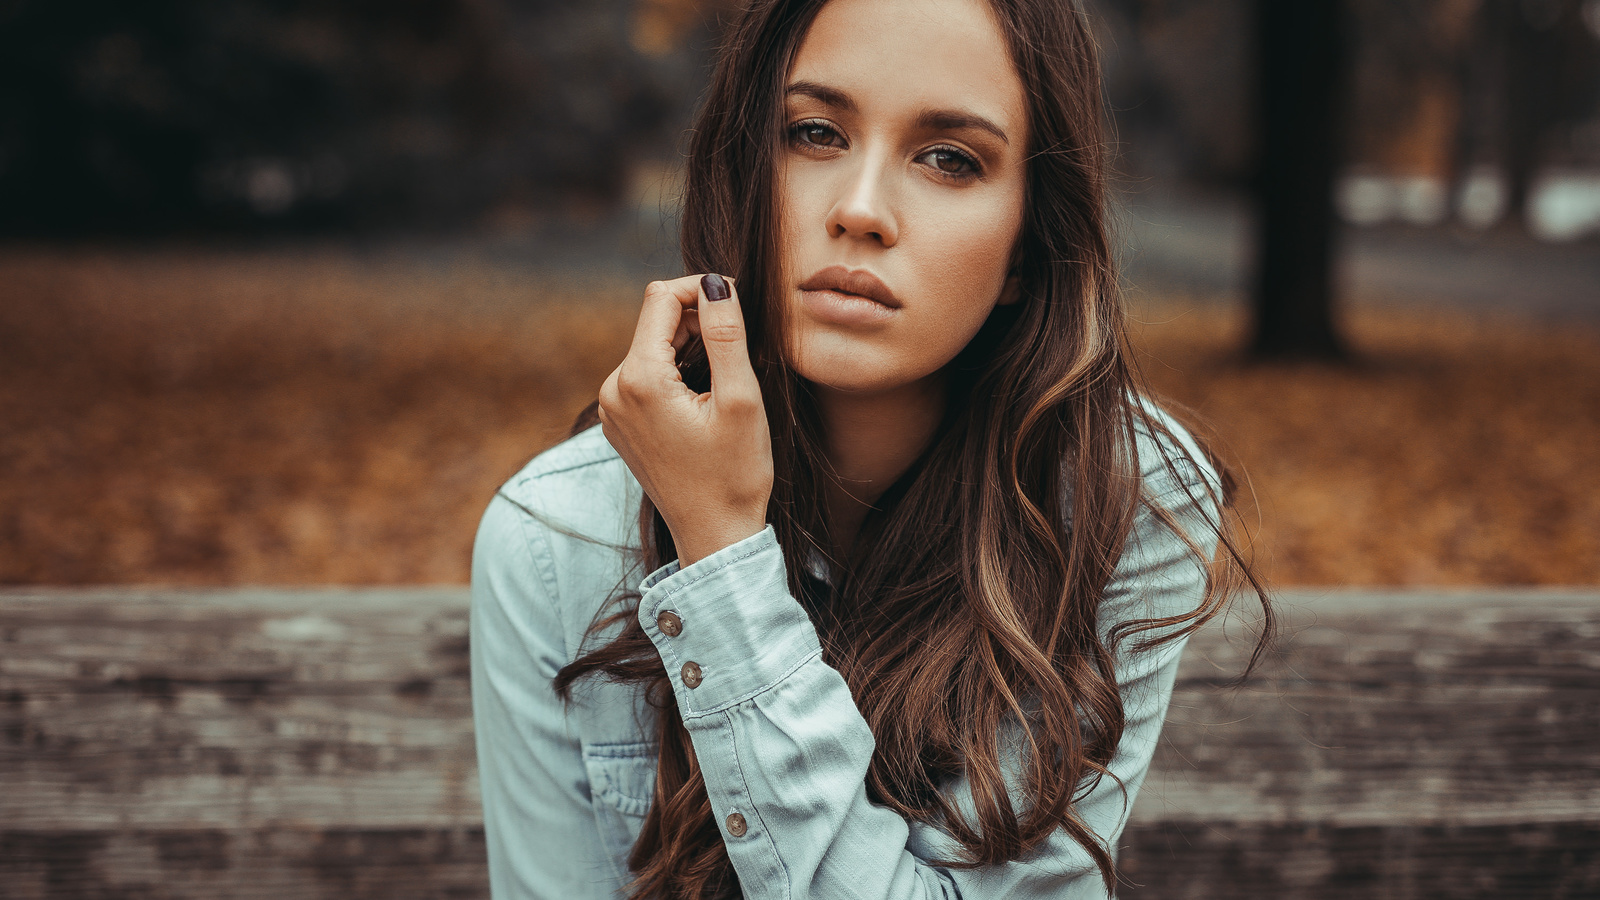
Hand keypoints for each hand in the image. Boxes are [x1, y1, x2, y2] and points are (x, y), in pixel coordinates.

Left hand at [598, 274, 773, 566]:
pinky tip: (706, 397)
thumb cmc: (734, 475)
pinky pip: (646, 374)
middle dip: (698, 320)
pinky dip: (677, 370)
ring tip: (727, 377)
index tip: (739, 304)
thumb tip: (716, 282)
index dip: (702, 289)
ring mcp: (611, 408)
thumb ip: (726, 333)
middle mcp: (612, 390)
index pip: (661, 298)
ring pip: (652, 346)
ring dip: (690, 346)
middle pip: (655, 321)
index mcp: (638, 380)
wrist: (715, 535)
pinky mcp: (620, 422)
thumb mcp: (741, 399)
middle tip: (741, 347)